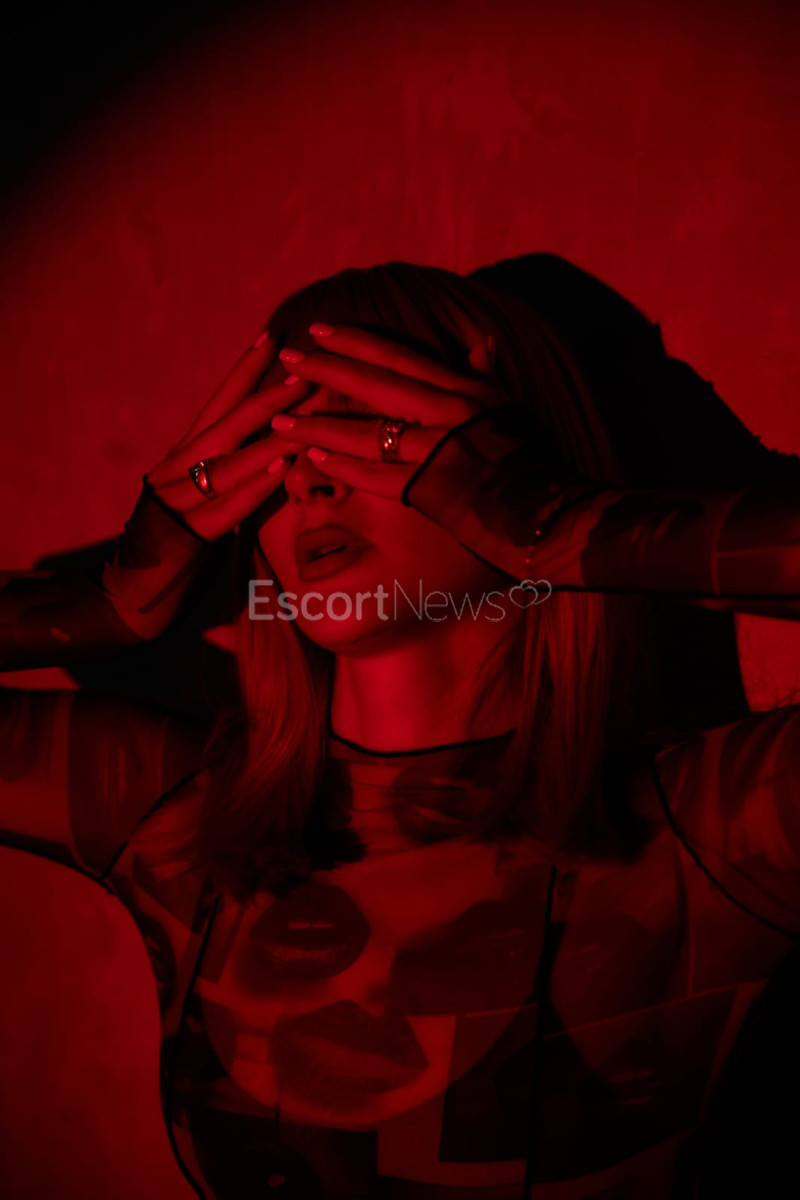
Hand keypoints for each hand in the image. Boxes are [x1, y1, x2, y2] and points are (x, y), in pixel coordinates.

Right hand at [145, 332, 310, 538]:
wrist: (135, 585)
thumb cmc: (179, 535)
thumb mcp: (201, 489)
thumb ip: (229, 463)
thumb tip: (275, 438)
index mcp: (184, 452)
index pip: (217, 402)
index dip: (245, 369)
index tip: (273, 337)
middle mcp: (178, 467)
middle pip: (227, 424)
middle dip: (269, 398)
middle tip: (305, 374)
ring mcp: (180, 499)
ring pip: (229, 462)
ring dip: (271, 440)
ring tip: (305, 422)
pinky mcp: (189, 534)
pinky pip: (227, 506)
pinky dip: (255, 487)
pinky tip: (282, 470)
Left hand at [267, 323, 504, 500]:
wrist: (544, 506)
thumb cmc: (526, 453)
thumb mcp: (506, 402)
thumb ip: (484, 372)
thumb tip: (482, 341)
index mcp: (459, 387)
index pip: (397, 355)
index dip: (354, 340)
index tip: (318, 329)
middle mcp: (444, 412)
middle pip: (373, 385)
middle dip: (326, 370)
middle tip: (288, 361)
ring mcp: (435, 450)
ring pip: (365, 432)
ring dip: (319, 425)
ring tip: (282, 419)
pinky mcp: (428, 489)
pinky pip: (376, 476)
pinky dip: (344, 466)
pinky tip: (313, 457)